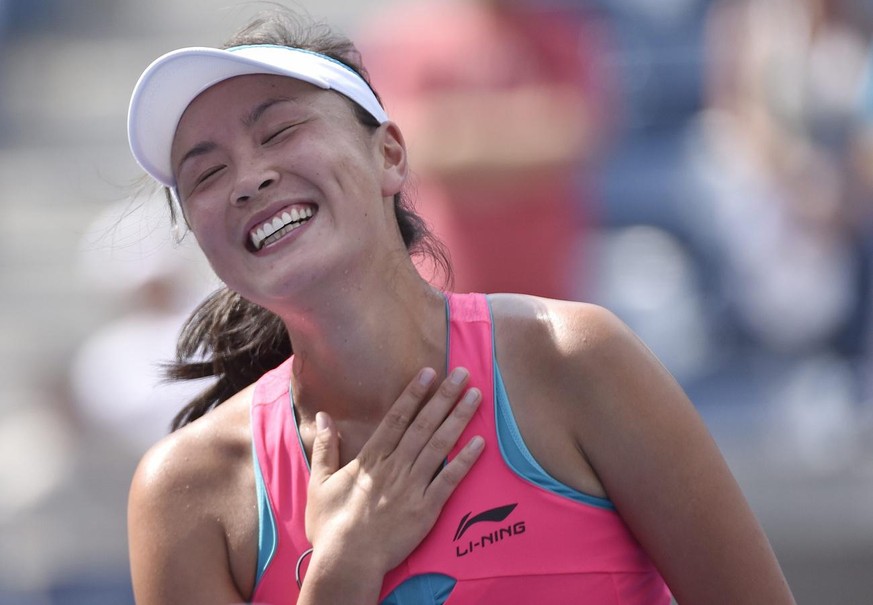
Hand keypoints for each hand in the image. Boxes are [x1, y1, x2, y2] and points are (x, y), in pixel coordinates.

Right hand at [304, 367, 483, 583]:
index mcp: (371, 458)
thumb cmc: (330, 525)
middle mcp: (395, 466)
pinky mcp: (427, 508)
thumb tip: (324, 416)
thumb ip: (325, 448)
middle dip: (444, 397)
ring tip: (475, 397)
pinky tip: (480, 442)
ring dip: (459, 419)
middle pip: (424, 425)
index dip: (414, 394)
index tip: (429, 373)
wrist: (346, 561)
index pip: (397, 418)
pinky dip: (465, 460)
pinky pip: (450, 480)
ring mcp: (413, 486)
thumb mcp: (318, 483)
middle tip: (463, 374)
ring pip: (440, 445)